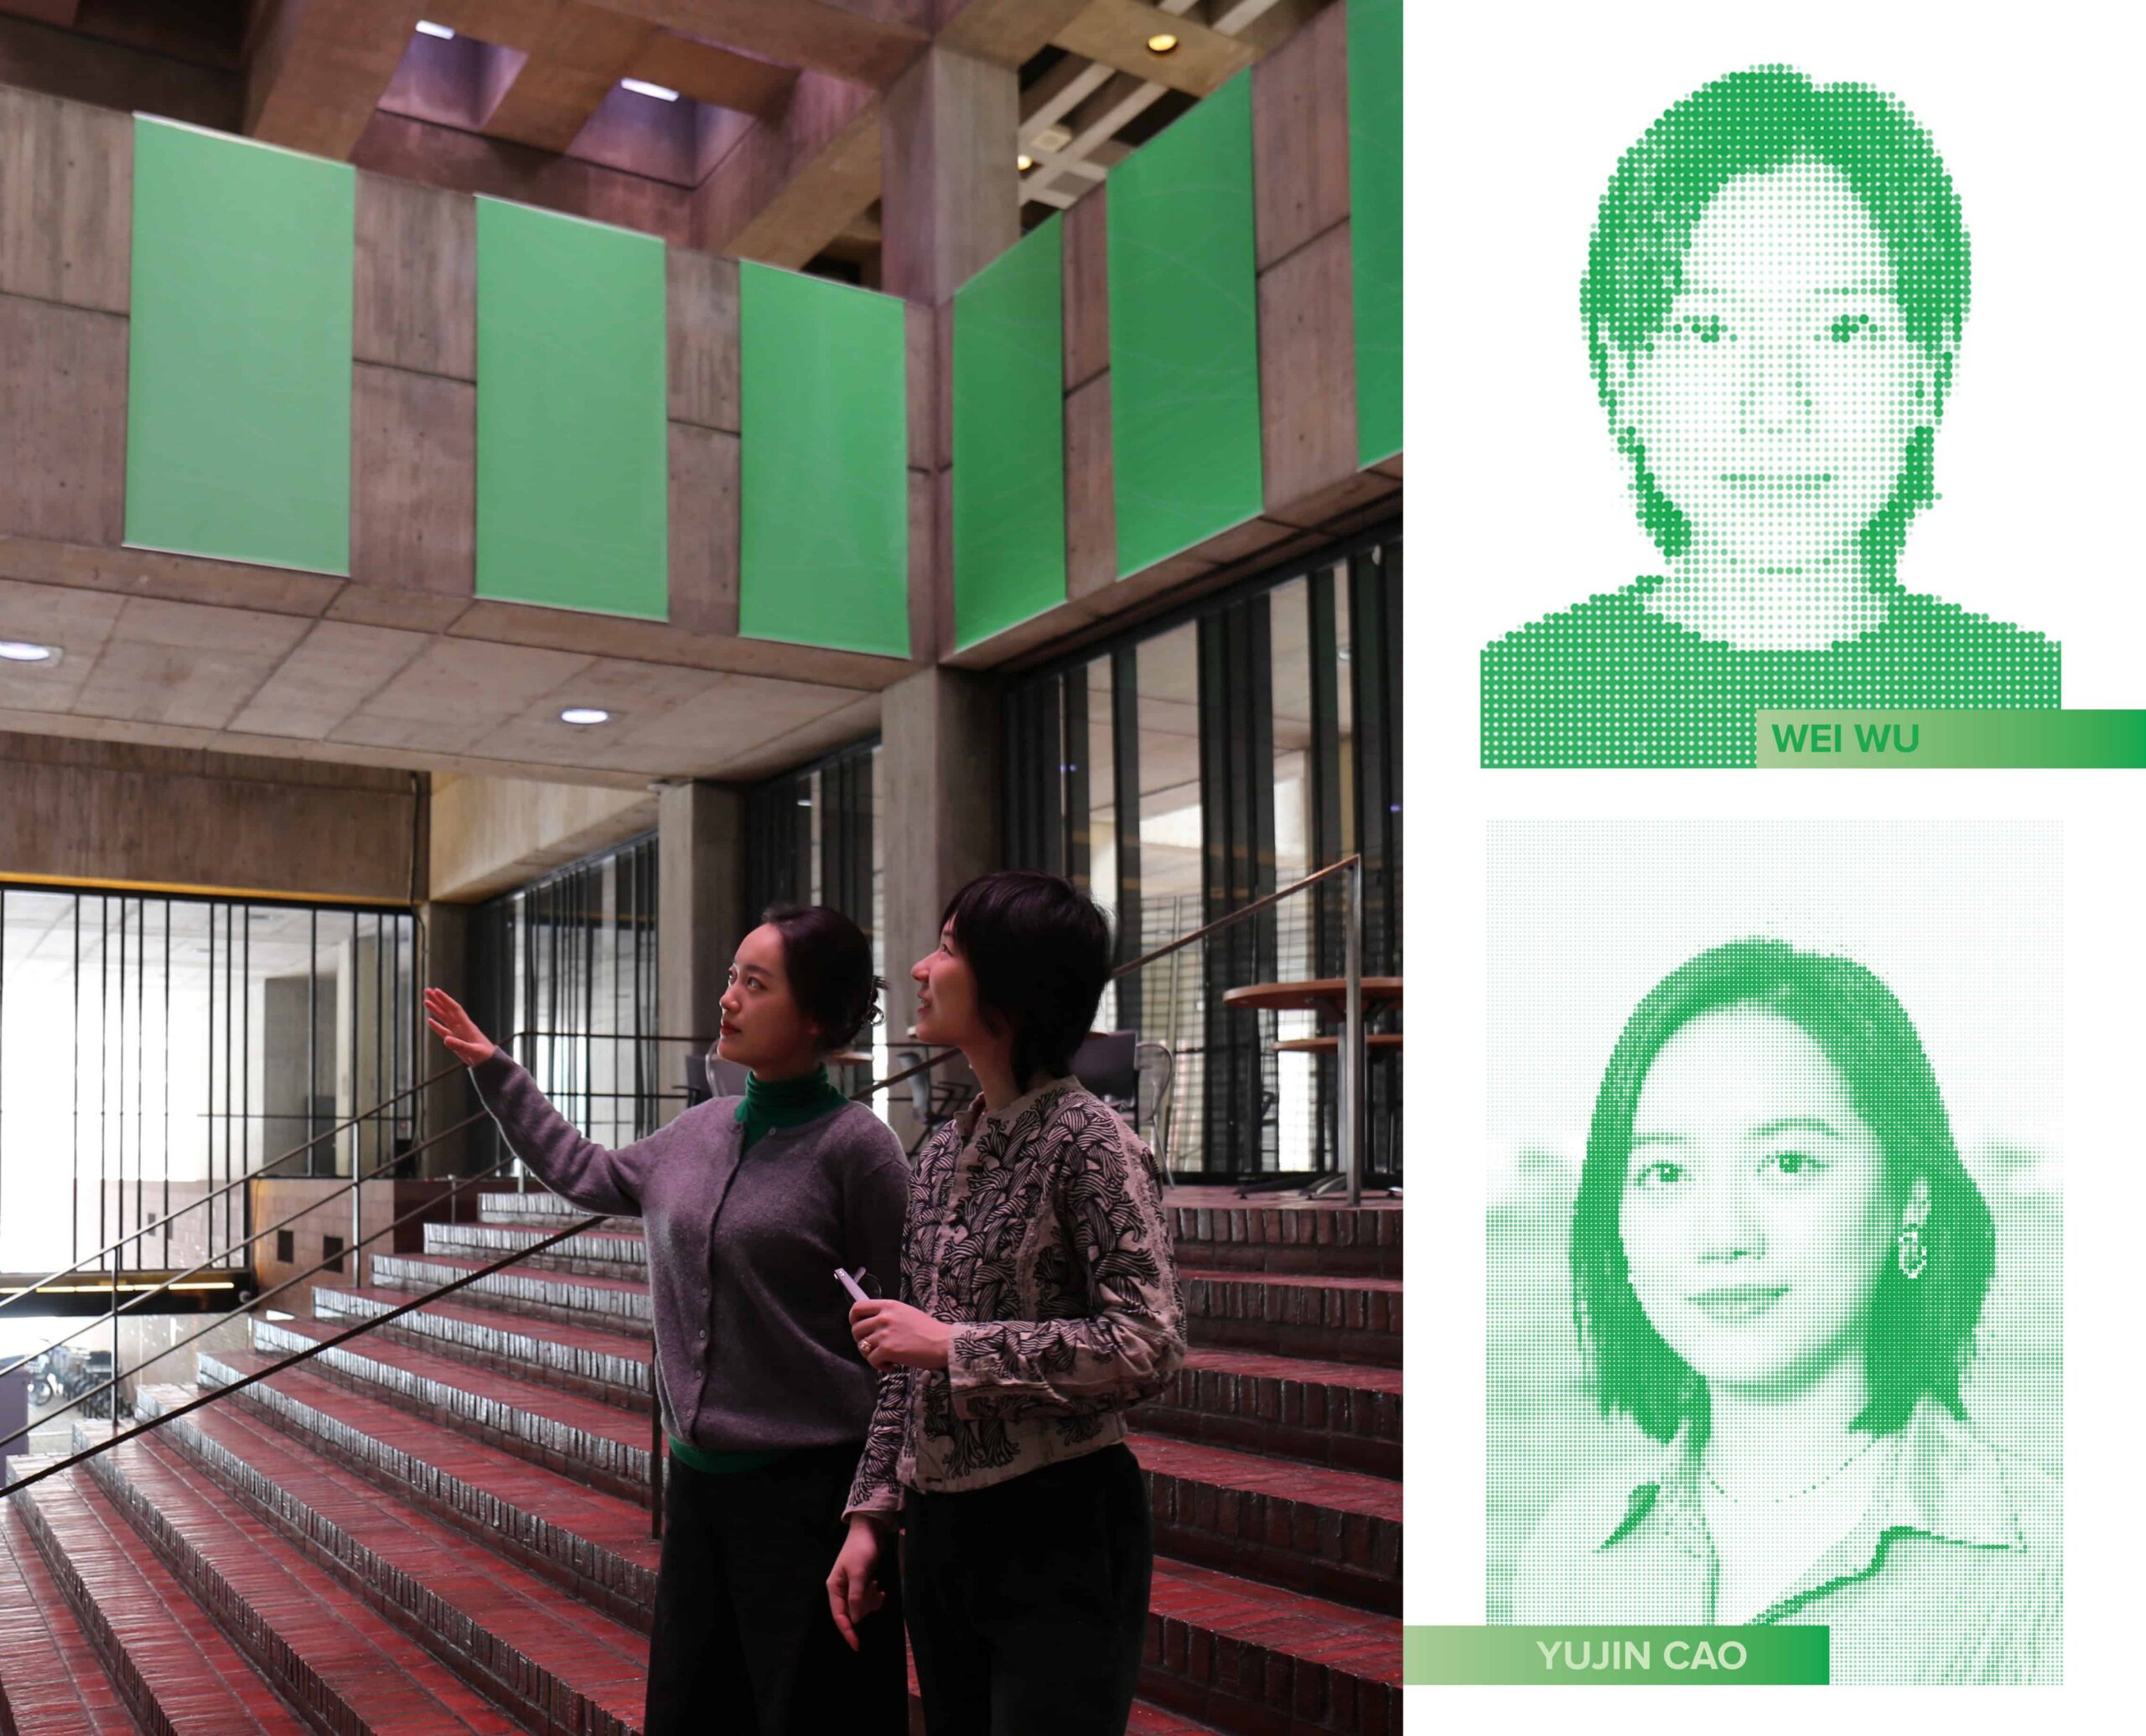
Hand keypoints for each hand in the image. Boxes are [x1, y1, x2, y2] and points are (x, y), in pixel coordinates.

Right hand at [423, 987, 494, 1067]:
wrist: (490, 1064)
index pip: (454, 1009)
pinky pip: (444, 1031)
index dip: (445, 999)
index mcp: (467, 1026)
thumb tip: (445, 1039)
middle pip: (448, 1010)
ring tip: (426, 1001)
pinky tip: (430, 1020)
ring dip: (436, 1010)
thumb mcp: (473, 1051)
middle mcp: (462, 1027)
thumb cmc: (485, 1057)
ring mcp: (458, 1033)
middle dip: (438, 1000)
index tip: (436, 991)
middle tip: (427, 990)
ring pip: (445, 1018)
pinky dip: (436, 1025)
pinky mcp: (456, 1041)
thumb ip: (460, 1045)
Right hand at [826, 1515, 887, 1651]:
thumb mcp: (859, 1573)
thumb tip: (854, 1620)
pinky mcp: (862, 1583)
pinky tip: (879, 1588)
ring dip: (871, 1601)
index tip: (857, 1646)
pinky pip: (867, 1599)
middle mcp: (840, 1589)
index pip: (839, 1616)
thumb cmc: (861, 1550)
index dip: (848, 1632)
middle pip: (852, 1612)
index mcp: (834, 1588)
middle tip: (874, 1593)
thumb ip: (856, 1597)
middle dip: (865, 1608)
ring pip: (861, 1607)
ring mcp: (851, 1587)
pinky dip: (874, 1596)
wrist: (870, 1530)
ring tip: (877, 1587)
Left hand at [849, 1299, 952, 1370]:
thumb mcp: (906, 1313)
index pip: (858, 1307)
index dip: (853, 1319)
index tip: (857, 1326)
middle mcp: (884, 1317)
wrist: (943, 1343)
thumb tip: (872, 1325)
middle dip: (862, 1341)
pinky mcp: (888, 1350)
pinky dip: (879, 1366)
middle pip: (856, 1329)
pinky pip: (871, 1360)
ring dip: (871, 1355)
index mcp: (889, 1306)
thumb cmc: (929, 1330)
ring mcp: (885, 1333)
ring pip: (862, 1346)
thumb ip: (888, 1316)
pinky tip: (892, 1365)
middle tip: (875, 1347)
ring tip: (886, 1358)